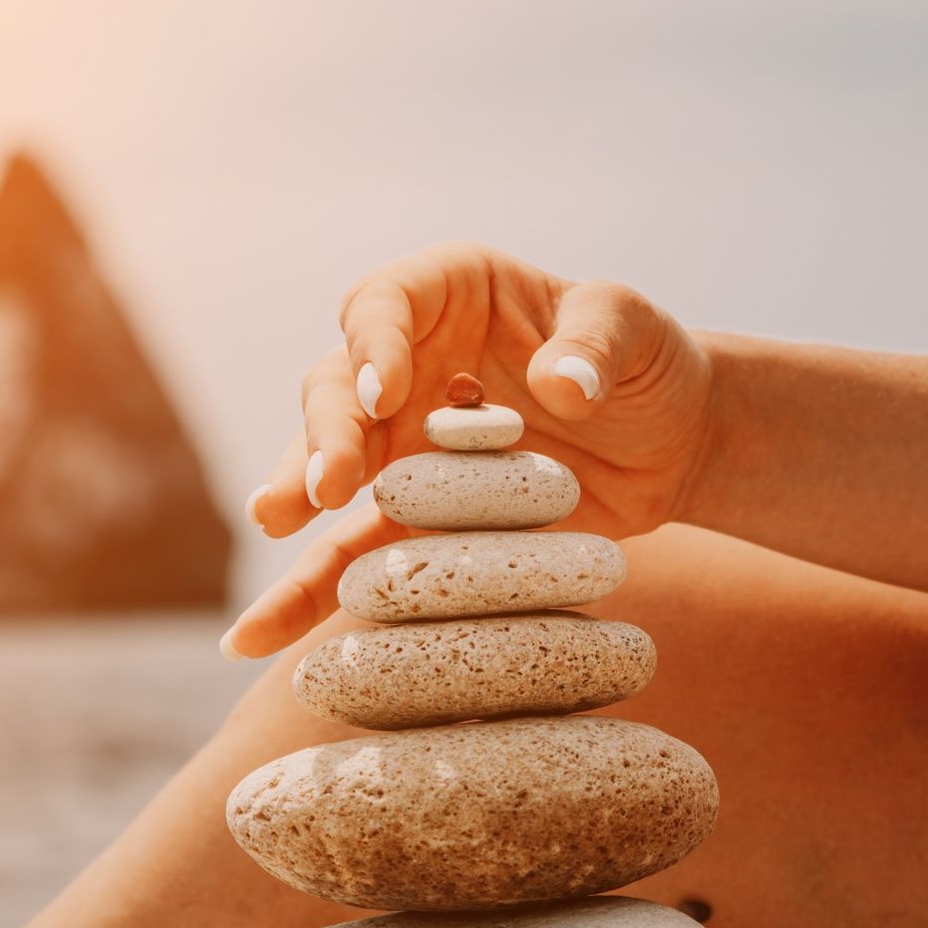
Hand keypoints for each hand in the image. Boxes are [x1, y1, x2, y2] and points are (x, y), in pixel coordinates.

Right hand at [224, 243, 711, 659]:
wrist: (669, 441)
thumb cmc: (647, 363)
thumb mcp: (634, 331)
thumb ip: (594, 348)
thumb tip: (561, 388)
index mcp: (450, 293)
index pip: (386, 303)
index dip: (375, 346)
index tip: (386, 396)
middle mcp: (408, 363)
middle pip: (338, 388)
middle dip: (325, 434)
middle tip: (325, 486)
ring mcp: (402, 443)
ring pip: (328, 467)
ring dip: (298, 496)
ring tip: (276, 523)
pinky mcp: (415, 517)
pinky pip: (352, 552)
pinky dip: (309, 591)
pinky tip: (258, 634)